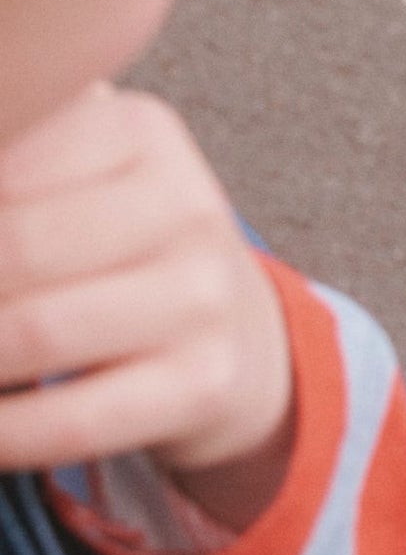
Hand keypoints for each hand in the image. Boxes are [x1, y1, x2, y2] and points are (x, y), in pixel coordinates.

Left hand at [0, 86, 291, 508]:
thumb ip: (8, 156)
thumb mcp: (72, 176)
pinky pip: (71, 420)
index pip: (4, 157)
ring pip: (31, 337)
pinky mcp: (205, 383)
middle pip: (13, 249)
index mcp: (140, 134)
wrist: (234, 332)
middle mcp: (186, 207)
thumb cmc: (115, 248)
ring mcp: (202, 298)